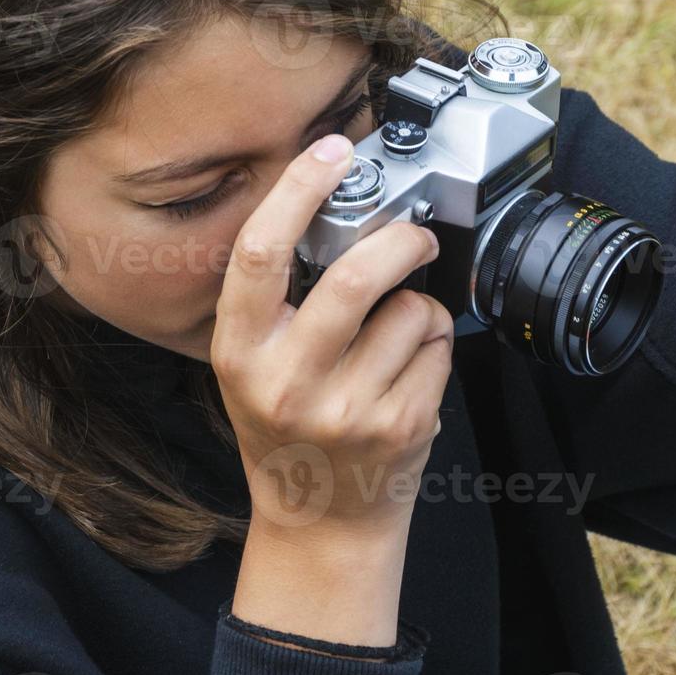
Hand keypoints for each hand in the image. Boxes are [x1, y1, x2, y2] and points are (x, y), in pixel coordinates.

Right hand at [211, 132, 454, 540]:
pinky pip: (437, 349)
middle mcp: (286, 382)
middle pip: (356, 277)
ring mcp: (346, 410)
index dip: (298, 189)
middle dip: (401, 241)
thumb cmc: (286, 431)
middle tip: (415, 236)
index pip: (260, 253)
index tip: (331, 151)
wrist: (321, 523)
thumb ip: (275, 302)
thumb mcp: (251, 368)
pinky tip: (410, 372)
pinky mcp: (399, 427)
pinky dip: (435, 344)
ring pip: (410, 312)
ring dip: (420, 306)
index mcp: (238, 353)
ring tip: (400, 332)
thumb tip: (335, 210)